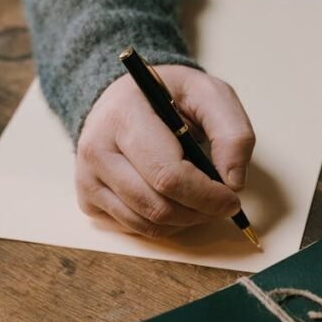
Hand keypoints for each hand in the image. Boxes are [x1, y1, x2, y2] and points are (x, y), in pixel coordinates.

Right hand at [76, 65, 255, 237]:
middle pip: (157, 206)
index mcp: (124, 116)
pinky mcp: (87, 198)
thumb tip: (234, 182)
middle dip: (200, 212)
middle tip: (222, 203)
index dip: (206, 195)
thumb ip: (232, 132)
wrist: (124, 97)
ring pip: (147, 223)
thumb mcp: (208, 94)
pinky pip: (134, 227)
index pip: (167, 175)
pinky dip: (163, 223)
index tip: (231, 198)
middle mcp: (97, 148)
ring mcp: (87, 177)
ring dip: (185, 220)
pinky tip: (172, 198)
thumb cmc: (168, 95)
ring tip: (200, 199)